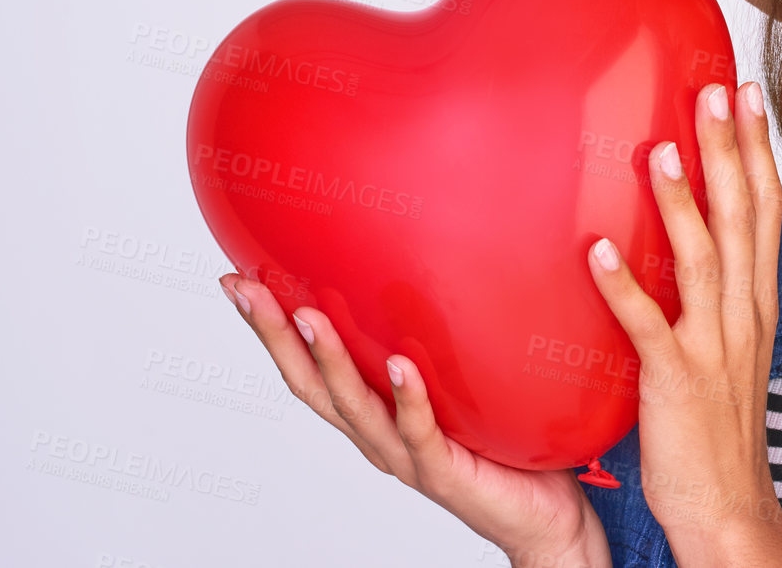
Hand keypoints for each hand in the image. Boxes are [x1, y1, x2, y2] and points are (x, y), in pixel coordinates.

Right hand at [218, 272, 610, 567]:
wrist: (545, 517)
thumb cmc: (505, 448)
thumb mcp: (463, 384)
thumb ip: (443, 340)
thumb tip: (443, 264)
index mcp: (374, 415)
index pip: (308, 367)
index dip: (270, 329)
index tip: (236, 280)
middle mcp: (377, 436)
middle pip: (310, 385)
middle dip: (274, 337)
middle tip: (245, 289)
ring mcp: (406, 455)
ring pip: (354, 407)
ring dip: (329, 361)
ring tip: (308, 316)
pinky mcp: (443, 471)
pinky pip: (420, 432)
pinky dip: (408, 398)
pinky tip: (400, 365)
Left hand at [585, 80, 781, 565]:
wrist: (729, 506)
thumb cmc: (720, 425)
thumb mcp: (730, 345)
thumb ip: (714, 287)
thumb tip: (688, 230)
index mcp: (757, 302)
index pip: (765, 210)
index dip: (757, 149)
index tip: (746, 93)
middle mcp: (743, 315)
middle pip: (742, 218)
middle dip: (730, 151)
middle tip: (714, 90)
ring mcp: (713, 347)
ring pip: (703, 260)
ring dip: (679, 203)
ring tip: (658, 149)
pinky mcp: (675, 380)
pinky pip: (647, 326)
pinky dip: (623, 287)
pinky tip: (597, 251)